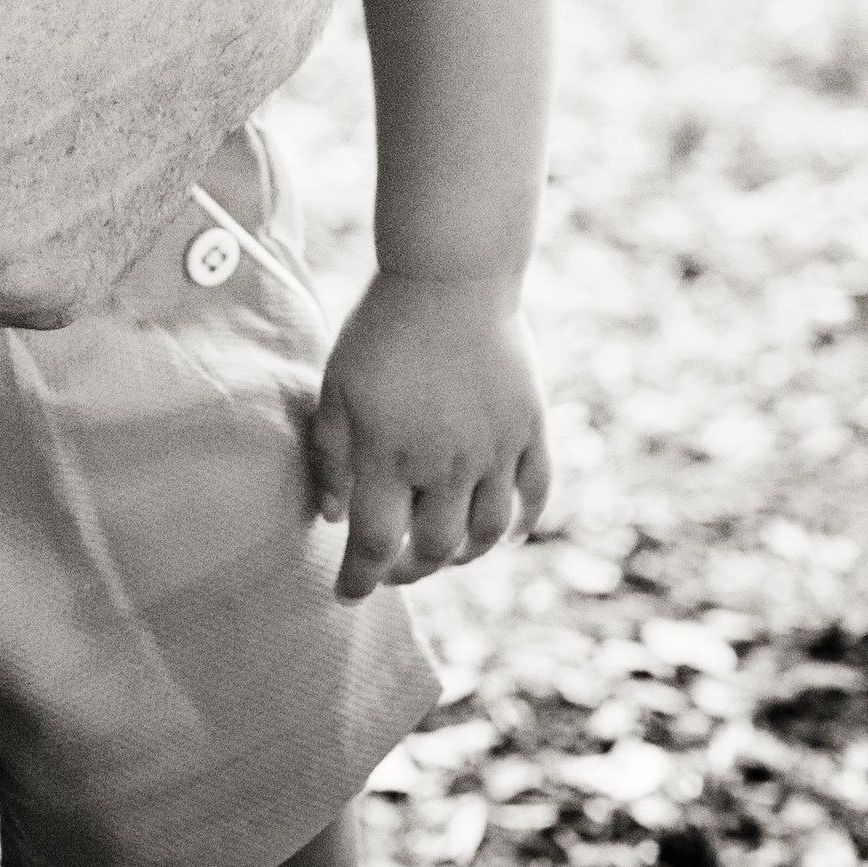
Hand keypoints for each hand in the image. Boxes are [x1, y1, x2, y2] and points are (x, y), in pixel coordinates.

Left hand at [311, 270, 551, 598]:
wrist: (451, 273)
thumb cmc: (382, 328)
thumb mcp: (336, 385)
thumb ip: (330, 456)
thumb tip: (331, 518)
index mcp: (392, 454)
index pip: (377, 544)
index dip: (360, 579)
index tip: (346, 593)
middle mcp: (449, 463)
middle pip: (436, 549)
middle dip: (410, 570)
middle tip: (394, 569)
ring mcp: (497, 448)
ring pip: (488, 533)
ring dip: (464, 555)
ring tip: (443, 552)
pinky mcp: (532, 428)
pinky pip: (537, 495)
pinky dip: (522, 524)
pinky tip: (502, 531)